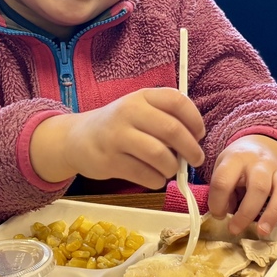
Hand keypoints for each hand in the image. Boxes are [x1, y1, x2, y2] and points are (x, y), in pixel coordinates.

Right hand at [30, 87, 205, 188]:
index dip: (195, 120)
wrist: (76, 139)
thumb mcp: (139, 109)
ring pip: (160, 155)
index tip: (199, 134)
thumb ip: (166, 118)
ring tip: (171, 169)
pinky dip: (157, 180)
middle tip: (196, 159)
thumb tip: (195, 141)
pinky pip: (145, 174)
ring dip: (173, 167)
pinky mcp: (109, 160)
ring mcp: (117, 136)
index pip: (177, 101)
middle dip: (191, 149)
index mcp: (142, 96)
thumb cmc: (119, 126)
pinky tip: (155, 177)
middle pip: (172, 130)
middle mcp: (129, 112)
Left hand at [208, 135, 276, 235]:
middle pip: (259, 187)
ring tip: (262, 232)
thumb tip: (225, 214)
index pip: (224, 180)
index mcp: (238, 158)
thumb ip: (223, 188)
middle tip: (236, 229)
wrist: (266, 142)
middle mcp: (262, 162)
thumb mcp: (224, 166)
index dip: (217, 202)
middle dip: (247, 212)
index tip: (218, 215)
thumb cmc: (241, 161)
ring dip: (273, 214)